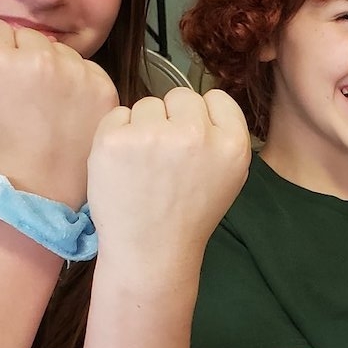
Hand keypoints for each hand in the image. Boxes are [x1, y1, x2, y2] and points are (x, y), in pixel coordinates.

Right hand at [0, 21, 118, 209]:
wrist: (43, 188)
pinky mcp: (104, 86)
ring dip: (58, 67)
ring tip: (53, 102)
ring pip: (63, 51)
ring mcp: (76, 71)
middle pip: (32, 37)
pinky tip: (73, 109)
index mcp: (0, 60)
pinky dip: (82, 83)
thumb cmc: (5, 148)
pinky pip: (89, 69)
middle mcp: (40, 58)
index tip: (4, 63)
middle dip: (28, 55)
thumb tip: (4, 45)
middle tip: (30, 87)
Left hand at [86, 87, 250, 259]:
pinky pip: (117, 115)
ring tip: (145, 165)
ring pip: (148, 105)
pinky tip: (124, 164)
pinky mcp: (115, 140)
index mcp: (232, 144)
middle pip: (181, 96)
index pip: (216, 98)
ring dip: (144, 127)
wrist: (150, 250)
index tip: (192, 143)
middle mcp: (196, 135)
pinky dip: (118, 135)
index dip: (202, 117)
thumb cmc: (189, 214)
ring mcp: (153, 135)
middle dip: (172, 119)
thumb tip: (203, 103)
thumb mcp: (231, 176)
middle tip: (166, 156)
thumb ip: (224, 136)